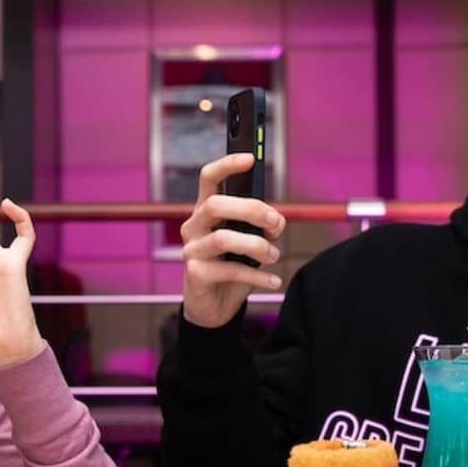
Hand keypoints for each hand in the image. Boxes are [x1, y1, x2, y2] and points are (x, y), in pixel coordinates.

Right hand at [181, 153, 285, 328]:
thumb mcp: (252, 244)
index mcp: (205, 211)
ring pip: (223, 239)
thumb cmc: (232, 269)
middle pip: (215, 204)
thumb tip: (276, 221)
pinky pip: (230, 270)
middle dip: (250, 209)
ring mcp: (192, 251)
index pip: (208, 179)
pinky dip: (258, 276)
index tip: (250, 159)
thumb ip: (265, 227)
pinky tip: (273, 280)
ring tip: (273, 256)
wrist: (214, 307)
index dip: (226, 165)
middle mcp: (194, 227)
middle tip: (274, 223)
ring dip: (256, 246)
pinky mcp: (196, 274)